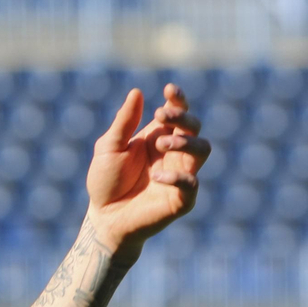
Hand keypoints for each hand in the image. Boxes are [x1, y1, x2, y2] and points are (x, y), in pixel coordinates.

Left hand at [85, 84, 209, 254]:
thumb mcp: (110, 147)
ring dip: (186, 142)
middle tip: (160, 116)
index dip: (179, 100)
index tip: (169, 90)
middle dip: (182, 117)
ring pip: (203, 150)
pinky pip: (191, 184)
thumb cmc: (106, 180)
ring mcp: (180, 174)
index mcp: (159, 136)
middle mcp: (174, 153)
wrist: (104, 216)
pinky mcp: (181, 199)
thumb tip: (137, 92)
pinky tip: (156, 176)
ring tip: (162, 144)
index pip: (178, 112)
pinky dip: (177, 177)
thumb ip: (124, 122)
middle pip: (194, 127)